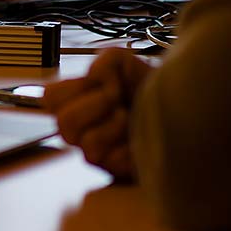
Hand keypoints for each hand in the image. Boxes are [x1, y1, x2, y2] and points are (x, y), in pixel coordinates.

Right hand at [42, 48, 154, 181]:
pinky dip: (129, 147)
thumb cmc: (148, 89)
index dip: (76, 88)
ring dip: (115, 126)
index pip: (50, 98)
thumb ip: (105, 60)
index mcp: (76, 102)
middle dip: (97, 104)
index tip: (105, 83)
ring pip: (87, 144)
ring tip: (131, 119)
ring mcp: (96, 153)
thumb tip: (94, 76)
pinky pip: (112, 161)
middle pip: (64, 122)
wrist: (180, 110)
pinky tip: (139, 140)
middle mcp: (81, 129)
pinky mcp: (115, 171)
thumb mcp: (126, 63)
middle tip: (118, 100)